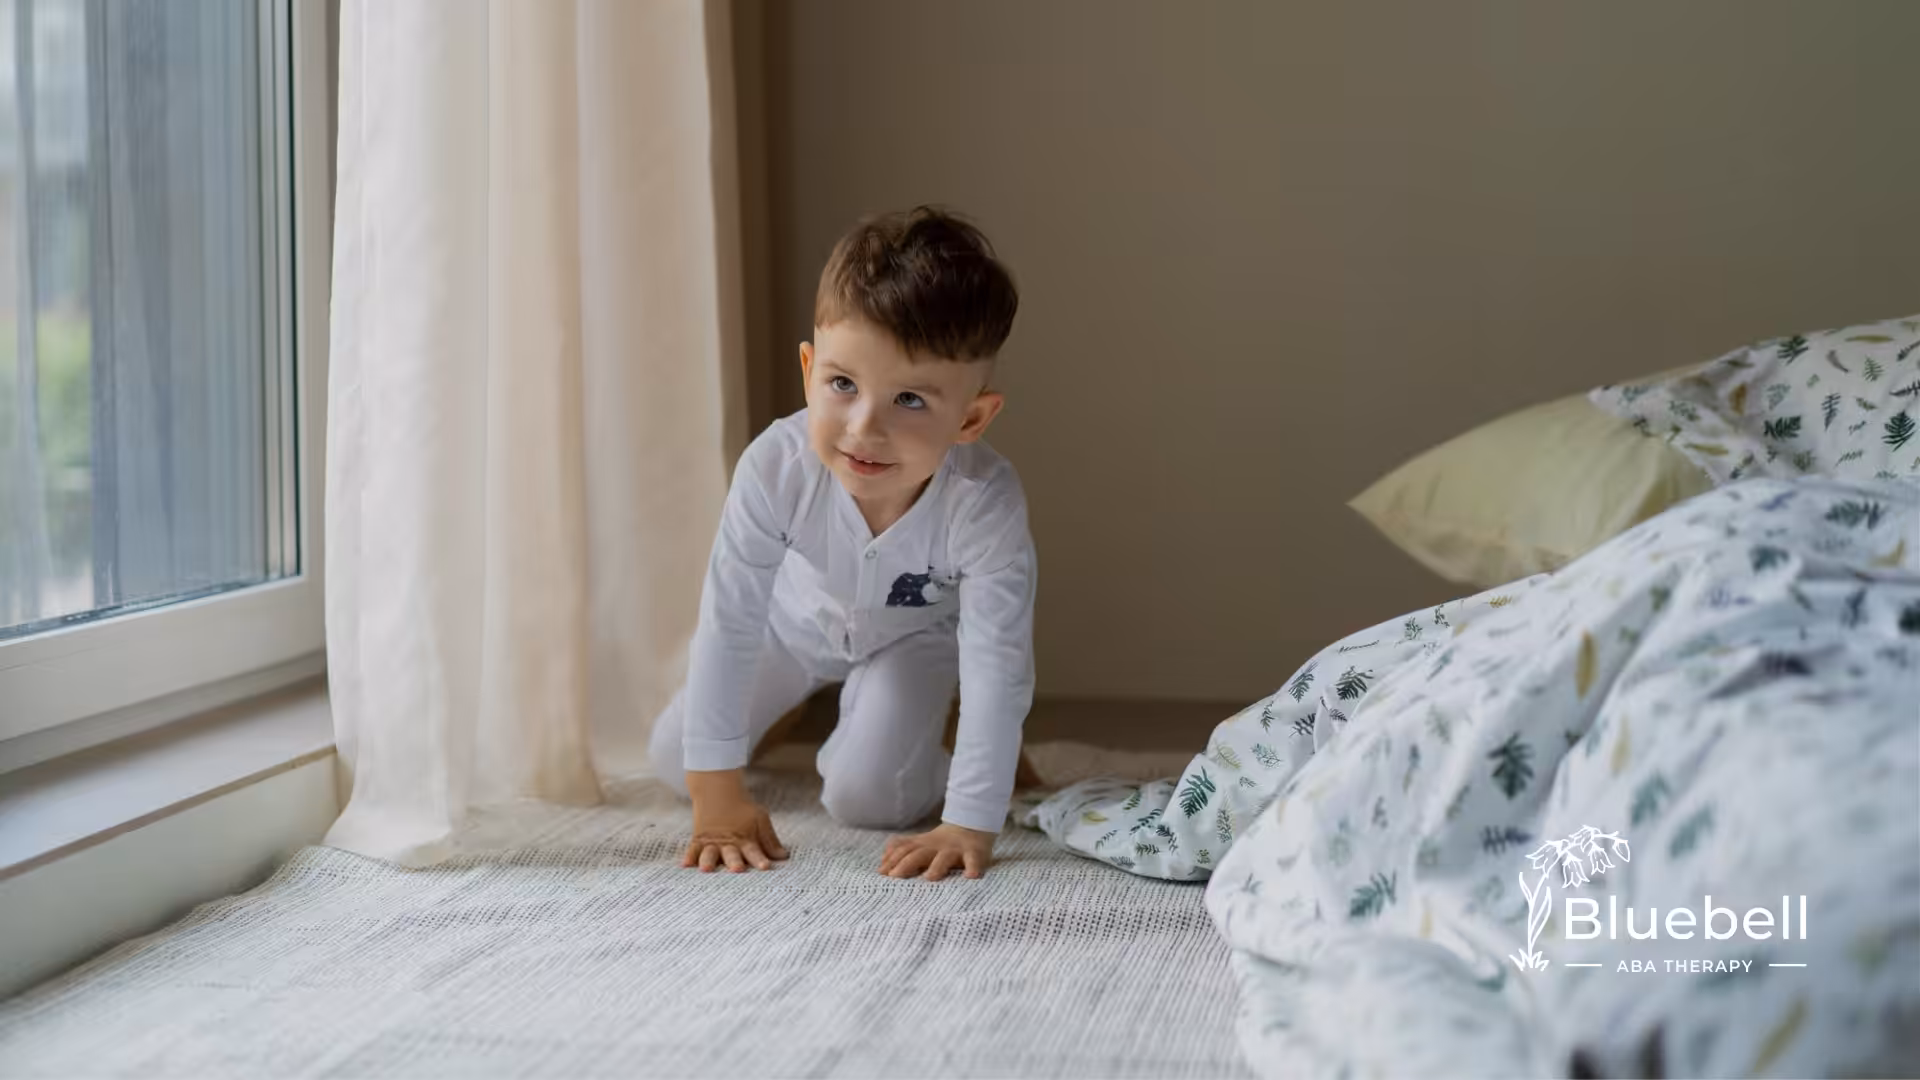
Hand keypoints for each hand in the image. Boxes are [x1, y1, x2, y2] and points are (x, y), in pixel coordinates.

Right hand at [682, 769, 788, 872]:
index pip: (754, 851)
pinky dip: (689, 856)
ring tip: (706, 869)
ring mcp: (712, 841)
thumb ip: (769, 840)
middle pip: (732, 854)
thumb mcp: (760, 818)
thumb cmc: (743, 807)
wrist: (718, 790)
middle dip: (734, 861)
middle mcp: (728, 842)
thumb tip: (784, 856)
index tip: (765, 866)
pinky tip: (685, 865)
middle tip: (737, 869)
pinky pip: (693, 849)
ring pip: (710, 853)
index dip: (759, 859)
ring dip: (709, 860)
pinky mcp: (699, 839)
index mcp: (745, 838)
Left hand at [879, 823, 994, 880]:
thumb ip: (904, 847)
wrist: (973, 824)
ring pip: (945, 857)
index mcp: (924, 845)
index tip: (881, 872)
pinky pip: (975, 861)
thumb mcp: (923, 842)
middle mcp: (937, 847)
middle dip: (906, 864)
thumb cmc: (944, 842)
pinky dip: (974, 868)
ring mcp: (956, 850)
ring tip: (930, 877)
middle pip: (919, 854)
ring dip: (937, 867)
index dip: (892, 860)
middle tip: (895, 876)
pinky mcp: (975, 854)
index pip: (904, 851)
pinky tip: (971, 877)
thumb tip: (883, 859)